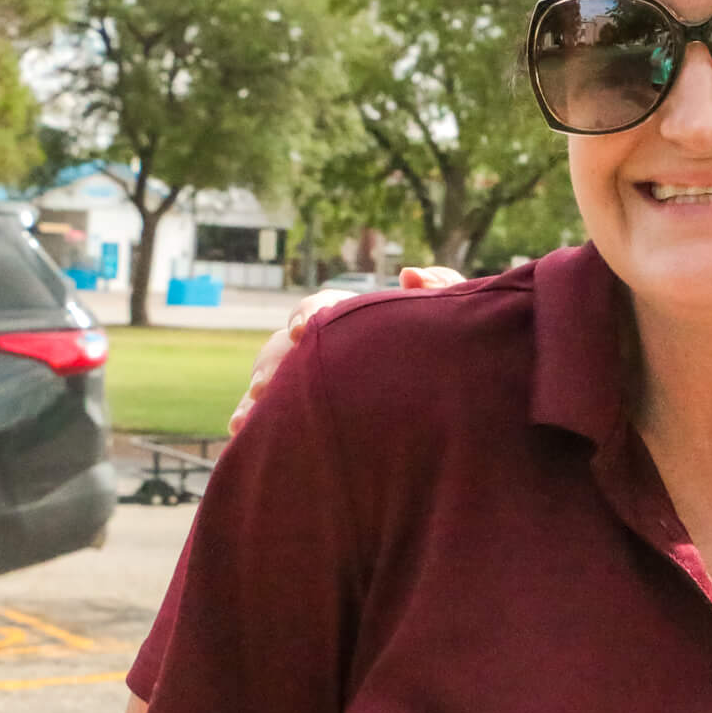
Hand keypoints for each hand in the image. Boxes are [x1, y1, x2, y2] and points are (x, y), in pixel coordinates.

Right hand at [226, 266, 464, 434]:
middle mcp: (325, 350)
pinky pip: (277, 420)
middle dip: (269, 366)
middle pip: (281, 348)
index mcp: (351, 319)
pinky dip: (258, 426)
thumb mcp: (456, 315)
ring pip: (271, 385)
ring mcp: (315, 386)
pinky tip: (245, 438)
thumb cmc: (456, 348)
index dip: (305, 316)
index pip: (316, 308)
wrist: (466, 397)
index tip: (301, 332)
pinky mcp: (312, 418)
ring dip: (254, 400)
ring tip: (245, 423)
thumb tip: (406, 275)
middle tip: (264, 389)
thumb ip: (442, 286)